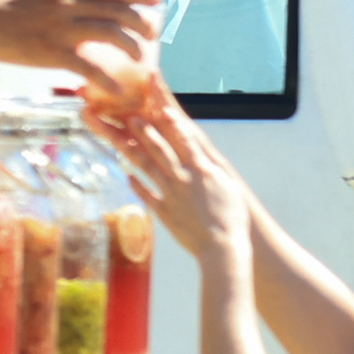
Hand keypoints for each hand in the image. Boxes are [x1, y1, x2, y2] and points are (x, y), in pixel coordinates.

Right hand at [0, 0, 166, 86]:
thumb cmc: (13, 9)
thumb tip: (103, 3)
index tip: (156, 1)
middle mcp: (66, 2)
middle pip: (118, 10)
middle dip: (142, 24)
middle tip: (152, 36)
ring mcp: (60, 26)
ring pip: (111, 34)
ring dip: (132, 48)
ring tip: (140, 60)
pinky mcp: (51, 51)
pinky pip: (89, 67)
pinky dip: (108, 80)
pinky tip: (118, 89)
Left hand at [86, 93, 248, 269]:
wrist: (222, 247)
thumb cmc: (232, 217)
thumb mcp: (228, 186)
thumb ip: (210, 168)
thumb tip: (199, 154)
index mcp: (201, 170)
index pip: (183, 139)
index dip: (171, 121)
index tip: (160, 106)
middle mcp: (182, 178)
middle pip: (160, 150)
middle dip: (145, 131)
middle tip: (131, 116)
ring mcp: (170, 194)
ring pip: (149, 168)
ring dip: (135, 151)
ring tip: (121, 139)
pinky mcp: (164, 212)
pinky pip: (147, 195)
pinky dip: (137, 185)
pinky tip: (127, 176)